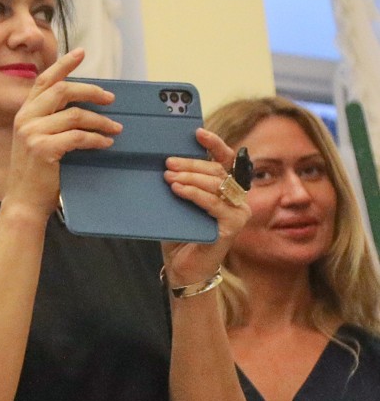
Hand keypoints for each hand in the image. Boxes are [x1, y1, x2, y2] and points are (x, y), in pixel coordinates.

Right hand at [0, 49, 119, 218]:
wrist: (24, 201)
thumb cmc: (37, 173)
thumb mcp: (39, 140)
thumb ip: (52, 120)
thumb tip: (85, 105)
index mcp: (24, 113)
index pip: (44, 81)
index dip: (64, 65)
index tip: (81, 53)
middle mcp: (25, 119)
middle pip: (63, 91)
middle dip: (91, 92)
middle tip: (111, 99)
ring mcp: (32, 133)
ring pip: (75, 115)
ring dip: (100, 121)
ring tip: (115, 128)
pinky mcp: (43, 148)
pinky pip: (78, 136)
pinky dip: (96, 139)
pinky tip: (105, 143)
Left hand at [161, 128, 248, 290]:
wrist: (182, 268)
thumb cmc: (179, 234)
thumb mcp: (177, 204)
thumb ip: (179, 185)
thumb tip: (162, 163)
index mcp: (225, 189)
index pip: (225, 160)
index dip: (214, 144)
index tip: (197, 132)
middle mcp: (236, 198)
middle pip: (218, 171)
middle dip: (192, 164)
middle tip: (168, 162)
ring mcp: (237, 212)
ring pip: (217, 185)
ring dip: (191, 178)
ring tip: (169, 176)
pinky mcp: (232, 226)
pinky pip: (214, 204)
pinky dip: (195, 194)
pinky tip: (179, 189)